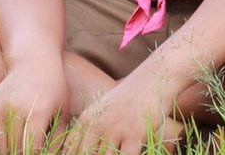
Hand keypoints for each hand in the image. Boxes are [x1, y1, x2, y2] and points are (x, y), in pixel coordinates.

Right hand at [0, 62, 67, 154]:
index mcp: (38, 112)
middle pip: (14, 149)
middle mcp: (16, 109)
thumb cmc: (53, 89)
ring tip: (16, 151)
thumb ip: (57, 141)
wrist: (33, 62)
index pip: (32, 150)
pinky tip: (3, 147)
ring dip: (6, 153)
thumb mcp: (62, 113)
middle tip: (27, 154)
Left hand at [65, 75, 181, 154]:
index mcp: (87, 120)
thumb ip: (91, 130)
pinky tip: (126, 154)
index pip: (70, 149)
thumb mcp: (104, 110)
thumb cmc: (130, 98)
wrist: (154, 78)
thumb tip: (76, 148)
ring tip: (112, 153)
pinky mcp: (135, 134)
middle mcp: (98, 125)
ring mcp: (116, 130)